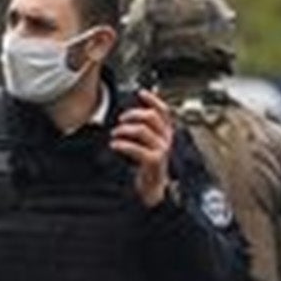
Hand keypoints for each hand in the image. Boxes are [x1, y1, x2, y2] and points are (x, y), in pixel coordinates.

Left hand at [111, 90, 175, 207]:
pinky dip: (122, 144)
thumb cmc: (149, 165)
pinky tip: (114, 145)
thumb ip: (145, 129)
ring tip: (115, 134)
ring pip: (142, 130)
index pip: (164, 111)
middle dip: (133, 114)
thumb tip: (133, 113)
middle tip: (121, 120)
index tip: (141, 93)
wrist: (154, 188)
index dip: (153, 100)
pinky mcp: (154, 161)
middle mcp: (166, 140)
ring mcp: (162, 150)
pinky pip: (136, 148)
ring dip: (124, 130)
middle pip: (151, 117)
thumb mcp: (149, 144)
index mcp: (166, 133)